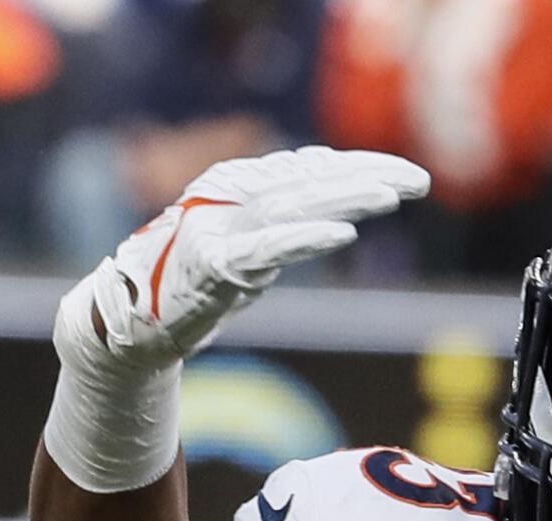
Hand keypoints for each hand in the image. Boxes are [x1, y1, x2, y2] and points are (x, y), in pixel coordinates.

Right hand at [57, 147, 429, 376]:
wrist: (132, 321)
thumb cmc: (193, 280)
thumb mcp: (251, 243)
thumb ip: (285, 215)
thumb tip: (328, 185)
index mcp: (240, 185)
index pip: (312, 169)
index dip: (363, 167)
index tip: (411, 174)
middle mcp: (230, 195)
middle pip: (311, 181)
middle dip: (368, 178)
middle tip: (420, 180)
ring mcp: (220, 227)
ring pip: (294, 206)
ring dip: (345, 199)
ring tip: (390, 195)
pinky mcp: (212, 264)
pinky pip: (267, 249)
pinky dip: (304, 238)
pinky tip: (341, 233)